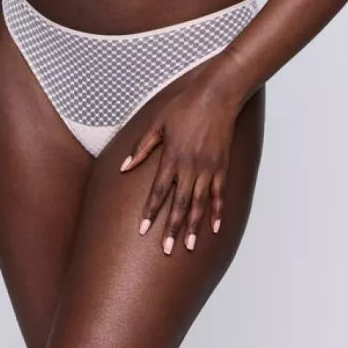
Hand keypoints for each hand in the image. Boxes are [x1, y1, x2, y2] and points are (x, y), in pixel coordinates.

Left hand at [119, 67, 241, 254]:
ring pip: (200, 204)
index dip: (151, 212)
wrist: (216, 96)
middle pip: (179, 204)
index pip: (159, 191)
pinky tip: (214, 228)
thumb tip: (124, 167)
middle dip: (172, 229)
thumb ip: (141, 147)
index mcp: (172, 157)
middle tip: (167, 250)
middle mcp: (190, 167)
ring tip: (189, 247)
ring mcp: (208, 168)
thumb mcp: (156, 123)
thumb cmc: (184, 107)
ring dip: (194, 227)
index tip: (143, 230)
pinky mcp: (222, 167)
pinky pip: (220, 194)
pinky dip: (218, 212)